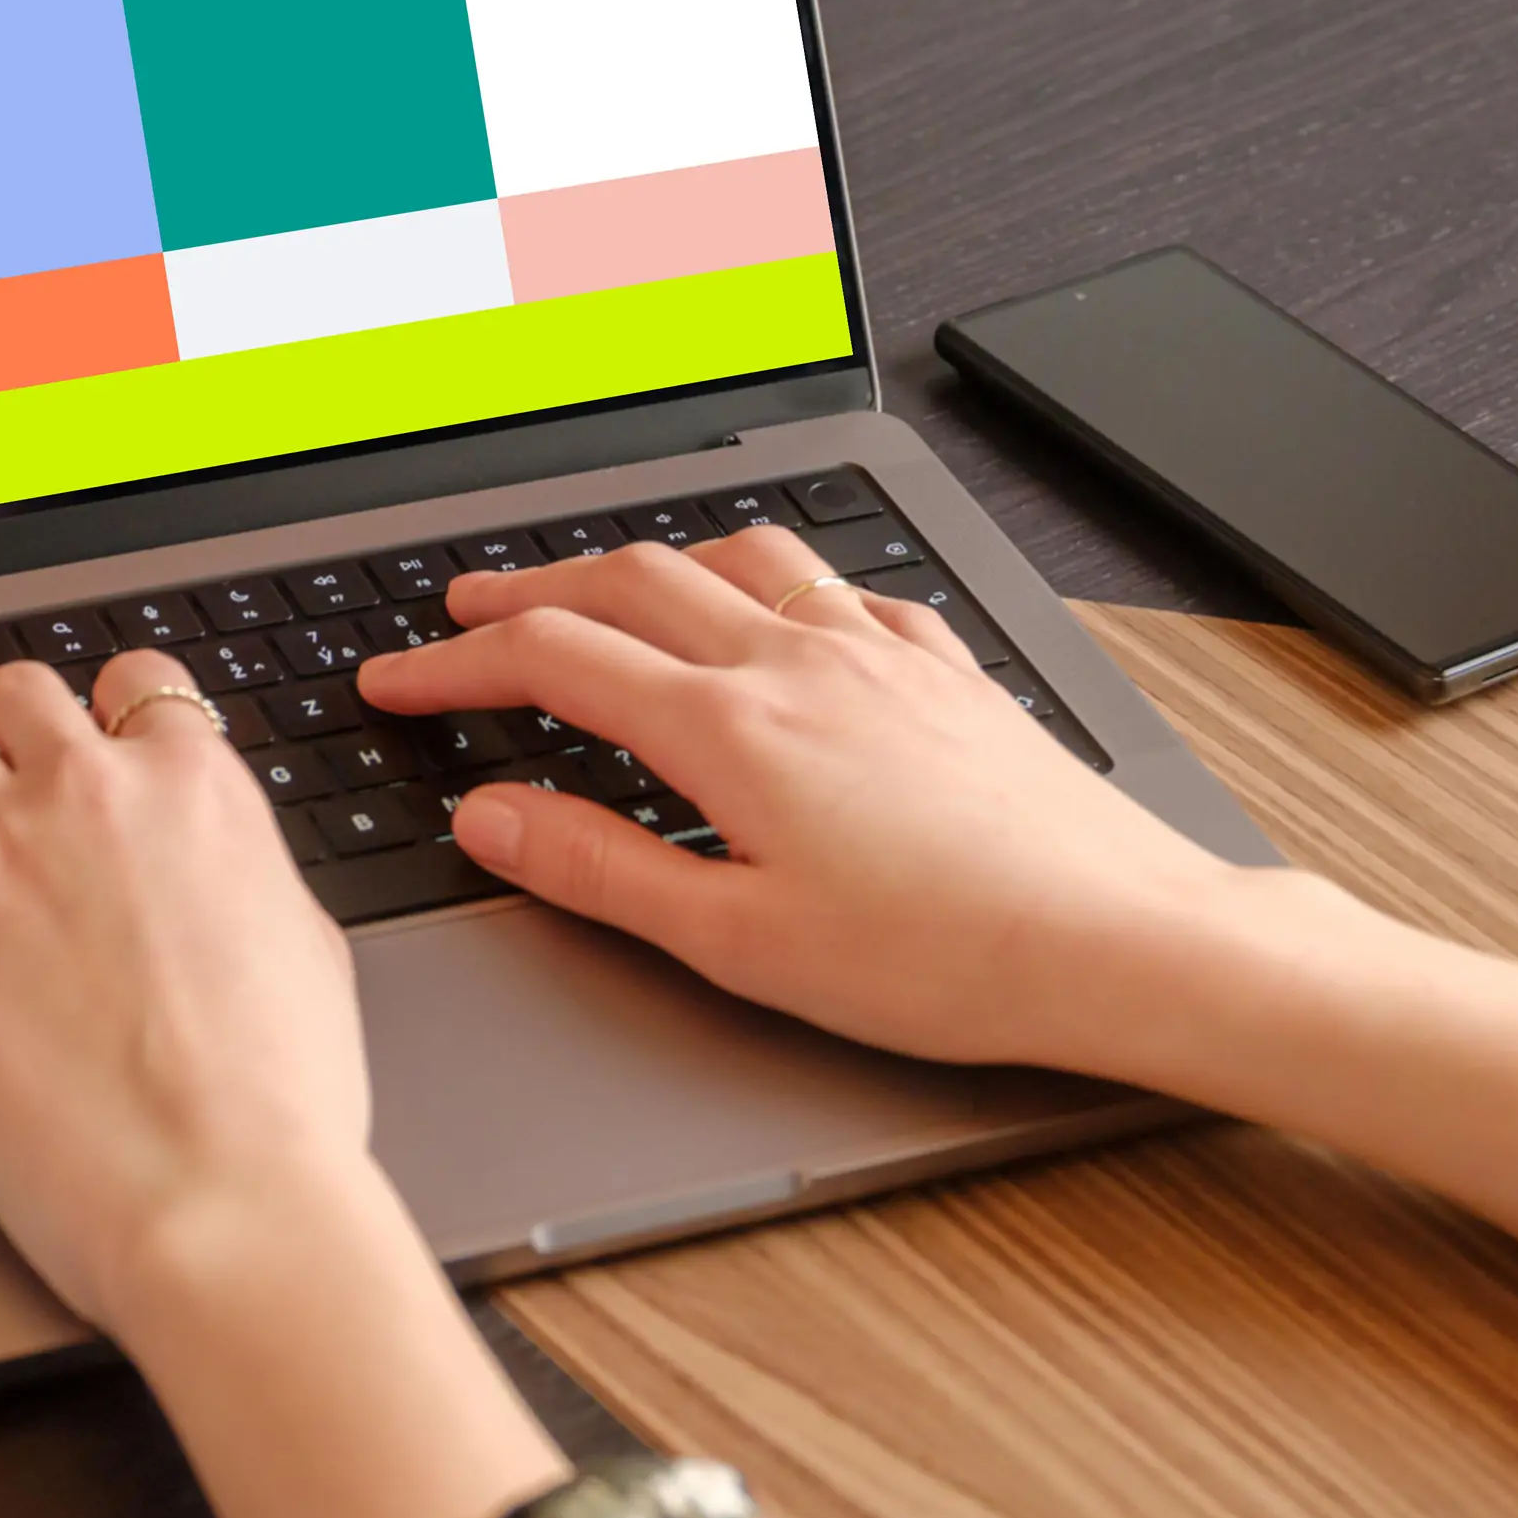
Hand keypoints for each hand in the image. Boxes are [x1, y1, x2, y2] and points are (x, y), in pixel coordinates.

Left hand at [0, 653, 567, 1517]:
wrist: (220, 1195)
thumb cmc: (280, 1105)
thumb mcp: (303, 948)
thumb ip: (242, 878)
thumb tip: (219, 874)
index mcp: (196, 793)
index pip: (138, 688)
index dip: (104, 703)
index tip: (86, 721)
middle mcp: (92, 796)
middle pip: (18, 697)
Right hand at [371, 531, 1517, 1314]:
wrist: (1122, 940)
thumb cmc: (947, 962)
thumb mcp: (741, 944)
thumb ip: (603, 869)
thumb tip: (493, 817)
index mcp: (728, 726)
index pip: (552, 659)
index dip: (453, 667)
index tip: (395, 683)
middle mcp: (796, 659)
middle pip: (628, 578)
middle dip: (527, 590)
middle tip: (463, 614)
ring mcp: (877, 650)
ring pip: (732, 555)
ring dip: (646, 559)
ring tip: (603, 584)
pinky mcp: (944, 665)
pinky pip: (835, 583)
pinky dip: (770, 581)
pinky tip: (777, 618)